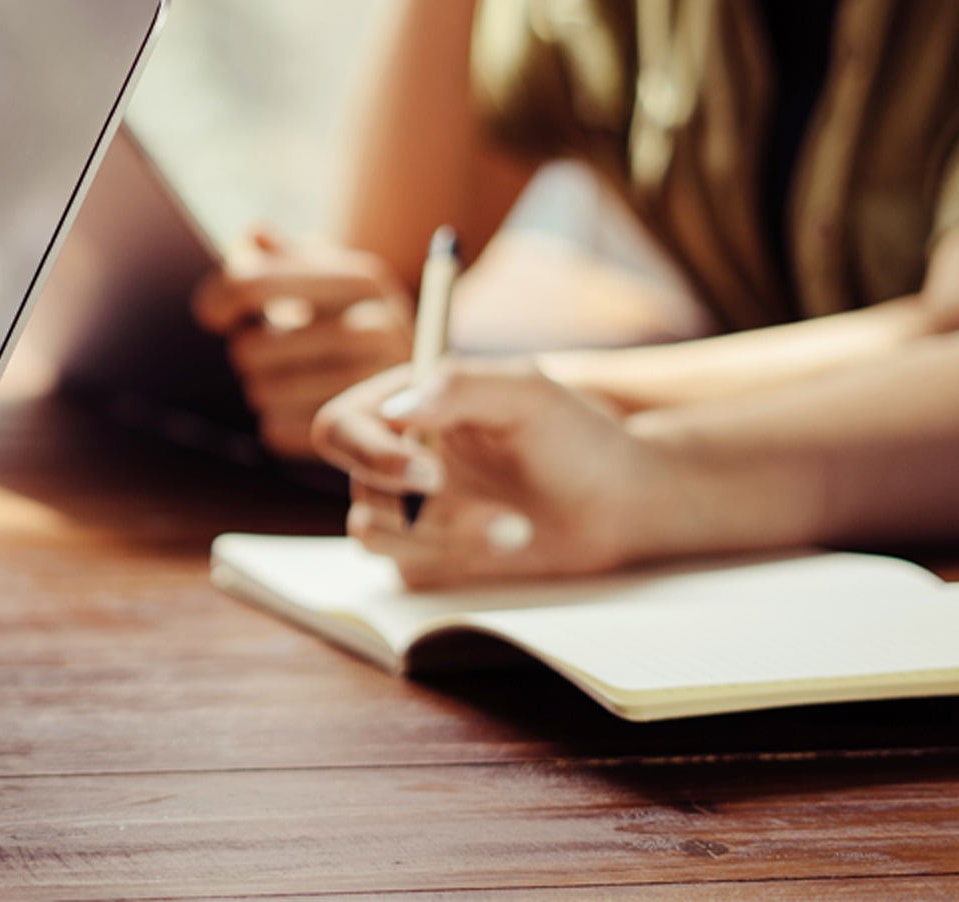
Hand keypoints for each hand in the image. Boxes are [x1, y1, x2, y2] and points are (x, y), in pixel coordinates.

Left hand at [192, 228, 411, 458]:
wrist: (424, 387)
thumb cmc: (354, 319)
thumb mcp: (331, 275)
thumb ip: (284, 256)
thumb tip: (252, 235)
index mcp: (362, 278)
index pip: (252, 284)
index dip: (219, 297)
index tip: (212, 312)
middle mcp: (375, 327)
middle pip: (251, 349)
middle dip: (250, 350)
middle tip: (275, 350)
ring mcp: (374, 384)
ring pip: (261, 392)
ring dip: (264, 387)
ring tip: (296, 377)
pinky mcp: (362, 434)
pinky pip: (277, 430)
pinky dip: (279, 422)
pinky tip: (304, 407)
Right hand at [311, 360, 663, 585]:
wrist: (617, 507)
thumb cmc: (576, 438)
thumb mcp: (528, 393)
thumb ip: (460, 386)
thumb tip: (396, 411)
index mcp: (406, 408)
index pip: (341, 428)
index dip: (372, 455)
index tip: (430, 473)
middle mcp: (395, 459)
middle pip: (362, 490)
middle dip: (433, 511)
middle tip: (504, 517)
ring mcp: (406, 513)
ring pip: (376, 536)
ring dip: (450, 538)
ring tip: (519, 530)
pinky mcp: (422, 559)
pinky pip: (404, 570)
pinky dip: (453, 563)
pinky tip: (504, 547)